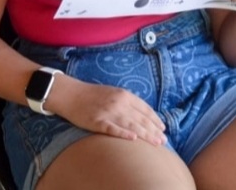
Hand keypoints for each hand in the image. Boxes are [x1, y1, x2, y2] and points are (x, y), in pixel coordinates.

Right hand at [50, 78, 166, 145]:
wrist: (72, 94)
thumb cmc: (93, 94)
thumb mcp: (114, 93)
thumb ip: (128, 101)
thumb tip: (143, 114)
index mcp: (124, 95)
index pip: (144, 109)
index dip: (155, 119)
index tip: (163, 128)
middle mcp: (119, 103)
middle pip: (141, 118)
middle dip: (154, 130)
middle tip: (163, 140)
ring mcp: (108, 112)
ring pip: (131, 125)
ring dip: (145, 135)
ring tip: (156, 143)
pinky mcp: (97, 121)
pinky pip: (113, 129)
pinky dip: (124, 133)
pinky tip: (133, 139)